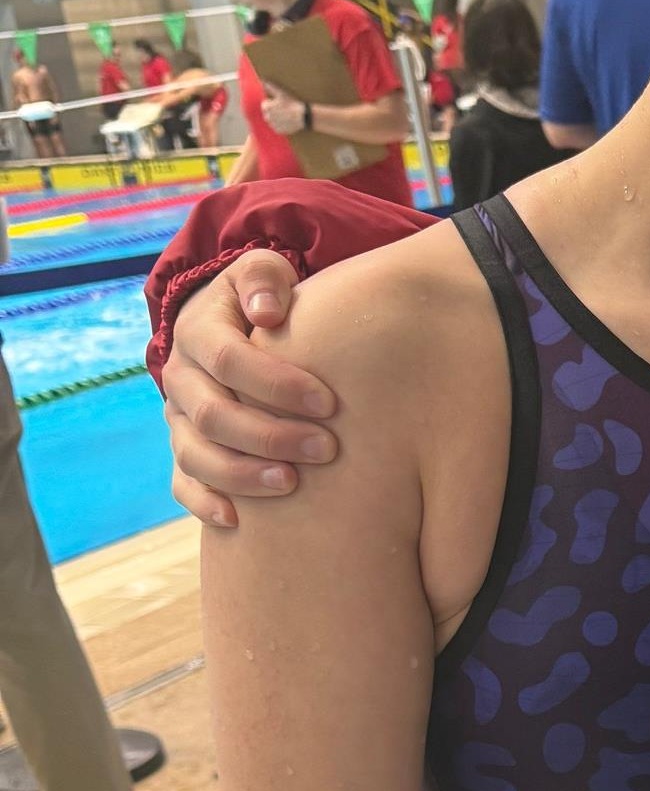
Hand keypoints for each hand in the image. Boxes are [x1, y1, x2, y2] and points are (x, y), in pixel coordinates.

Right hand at [162, 250, 336, 526]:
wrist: (234, 322)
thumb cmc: (266, 297)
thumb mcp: (264, 271)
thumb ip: (265, 278)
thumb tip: (268, 309)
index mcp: (198, 331)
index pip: (229, 360)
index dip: (277, 384)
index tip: (329, 403)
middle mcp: (181, 377)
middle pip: (213, 415)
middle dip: (270, 436)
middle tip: (327, 449)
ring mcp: (179, 417)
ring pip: (194, 455)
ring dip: (242, 475)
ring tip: (293, 484)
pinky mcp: (184, 447)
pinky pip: (182, 483)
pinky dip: (205, 503)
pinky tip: (240, 520)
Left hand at [260, 86, 304, 135]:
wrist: (304, 116)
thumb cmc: (293, 103)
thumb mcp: (282, 93)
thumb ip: (270, 87)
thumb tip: (262, 81)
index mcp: (266, 108)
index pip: (265, 105)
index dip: (273, 103)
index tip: (281, 103)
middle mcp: (267, 117)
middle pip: (268, 113)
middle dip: (274, 111)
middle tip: (285, 110)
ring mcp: (272, 125)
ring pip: (273, 121)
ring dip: (278, 118)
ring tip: (287, 115)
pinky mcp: (278, 131)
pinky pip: (277, 128)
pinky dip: (282, 125)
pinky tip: (289, 121)